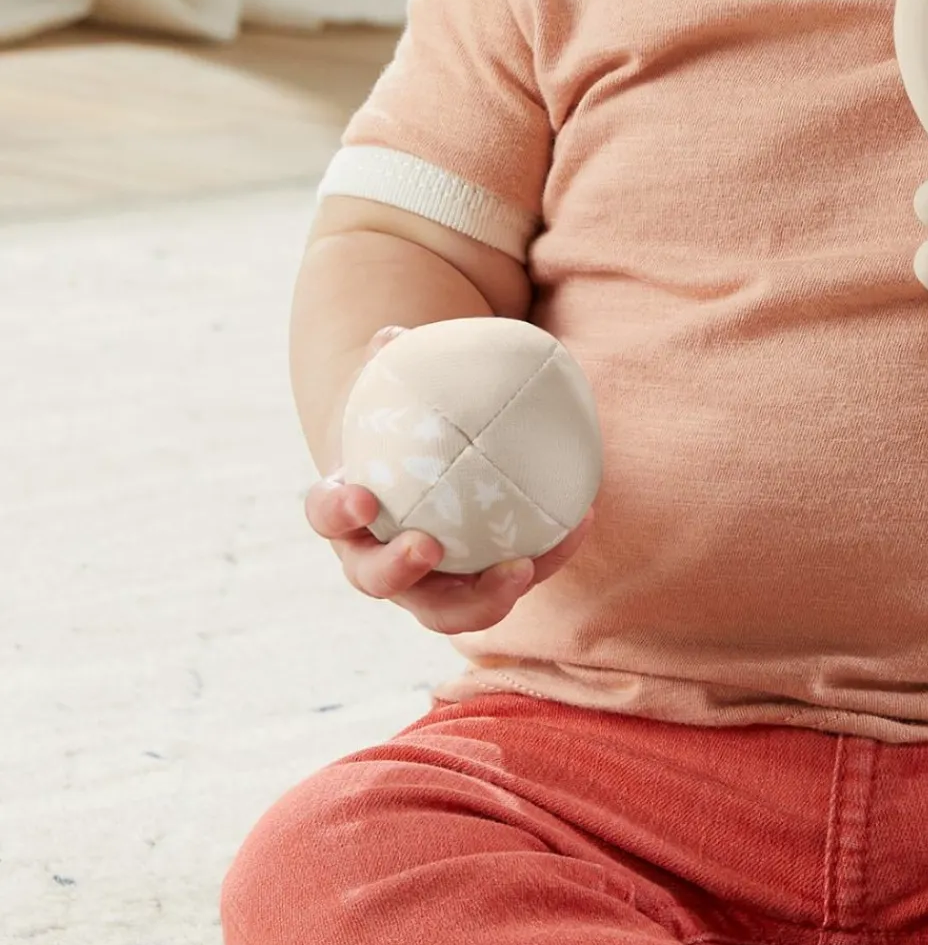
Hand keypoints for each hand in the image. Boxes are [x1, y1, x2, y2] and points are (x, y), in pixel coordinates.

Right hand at [305, 328, 595, 634]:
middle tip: (429, 547)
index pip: (328, 516)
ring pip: (445, 608)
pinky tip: (582, 520)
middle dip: (398, 571)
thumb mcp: (394, 395)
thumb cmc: (404, 428)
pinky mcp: (476, 589)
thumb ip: (393, 365)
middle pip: (377, 580)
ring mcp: (425, 584)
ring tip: (520, 567)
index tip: (361, 499)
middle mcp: (378, 558)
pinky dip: (546, 557)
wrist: (423, 470)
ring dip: (480, 597)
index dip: (337, 513)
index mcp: (348, 511)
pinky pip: (508, 581)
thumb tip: (395, 335)